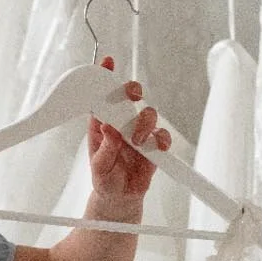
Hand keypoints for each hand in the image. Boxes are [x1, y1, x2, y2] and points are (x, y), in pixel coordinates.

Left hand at [87, 57, 171, 207]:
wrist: (119, 198)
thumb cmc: (105, 177)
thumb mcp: (98, 165)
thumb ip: (105, 148)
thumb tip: (109, 128)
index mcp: (102, 123)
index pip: (103, 96)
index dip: (105, 76)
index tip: (107, 62)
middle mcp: (122, 124)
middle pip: (130, 97)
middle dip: (132, 90)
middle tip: (132, 95)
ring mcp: (140, 133)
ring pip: (149, 114)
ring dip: (145, 122)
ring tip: (136, 139)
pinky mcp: (154, 146)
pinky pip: (163, 136)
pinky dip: (161, 138)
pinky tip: (156, 145)